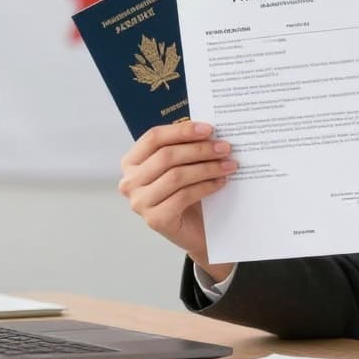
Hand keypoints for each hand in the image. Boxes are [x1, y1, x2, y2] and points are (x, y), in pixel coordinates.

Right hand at [119, 121, 235, 280]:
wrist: (194, 231)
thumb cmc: (187, 193)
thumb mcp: (182, 165)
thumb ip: (185, 147)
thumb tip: (206, 128)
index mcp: (132, 162)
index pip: (153, 137)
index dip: (182, 131)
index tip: (209, 129)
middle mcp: (130, 182)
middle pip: (166, 156)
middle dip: (199, 150)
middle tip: (225, 148)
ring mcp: (139, 202)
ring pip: (176, 176)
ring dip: (207, 168)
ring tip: (229, 165)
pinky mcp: (155, 220)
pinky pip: (183, 196)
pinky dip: (206, 186)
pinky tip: (221, 182)